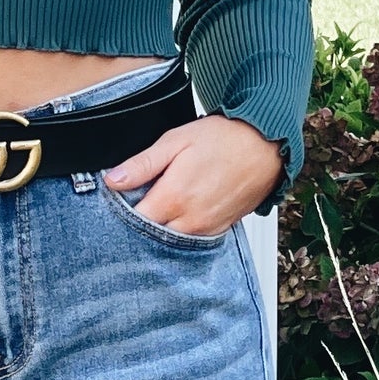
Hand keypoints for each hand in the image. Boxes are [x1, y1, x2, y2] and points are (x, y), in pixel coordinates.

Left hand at [100, 114, 281, 235]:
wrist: (265, 145)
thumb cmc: (224, 139)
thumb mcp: (176, 141)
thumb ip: (142, 164)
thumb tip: (113, 180)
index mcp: (173, 197)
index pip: (133, 221)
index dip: (123, 211)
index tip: (122, 200)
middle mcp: (190, 220)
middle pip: (151, 235)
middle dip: (141, 222)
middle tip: (142, 201)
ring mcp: (206, 228)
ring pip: (171, 240)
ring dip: (162, 228)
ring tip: (163, 206)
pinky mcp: (220, 230)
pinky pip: (192, 240)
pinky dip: (182, 231)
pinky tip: (181, 213)